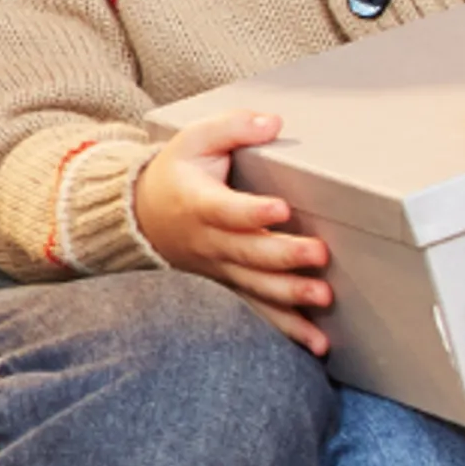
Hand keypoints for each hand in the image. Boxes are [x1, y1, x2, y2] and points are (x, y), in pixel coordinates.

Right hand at [136, 112, 332, 354]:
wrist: (142, 218)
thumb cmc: (176, 174)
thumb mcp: (193, 140)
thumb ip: (232, 128)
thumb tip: (272, 122)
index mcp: (200, 203)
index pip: (227, 209)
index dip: (252, 211)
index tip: (280, 208)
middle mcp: (210, 241)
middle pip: (249, 252)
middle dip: (283, 255)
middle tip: (319, 254)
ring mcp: (220, 268)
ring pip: (256, 286)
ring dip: (290, 295)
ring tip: (322, 298)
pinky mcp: (231, 285)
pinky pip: (259, 311)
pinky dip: (287, 329)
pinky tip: (316, 343)